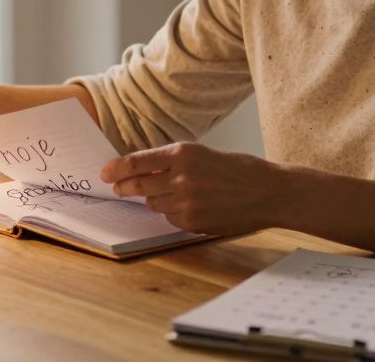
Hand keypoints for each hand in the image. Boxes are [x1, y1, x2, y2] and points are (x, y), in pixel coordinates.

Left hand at [100, 142, 286, 235]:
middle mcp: (181, 176)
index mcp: (183, 153)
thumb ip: (173, 161)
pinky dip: (173, 213)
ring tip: (171, 193)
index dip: (117, 168)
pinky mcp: (193, 221)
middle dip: (125, 187)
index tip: (105, 172)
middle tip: (117, 188)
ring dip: (155, 199)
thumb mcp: (203, 154)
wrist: (269, 192)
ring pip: (154, 203)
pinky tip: (189, 206)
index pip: (138, 161)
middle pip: (139, 185)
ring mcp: (186, 201)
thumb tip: (142, 169)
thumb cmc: (238, 169)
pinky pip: (170, 218)